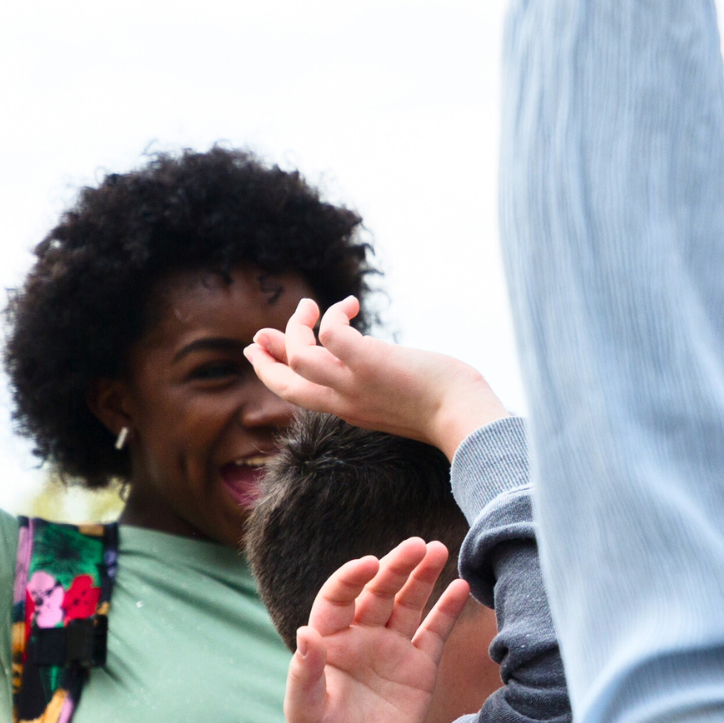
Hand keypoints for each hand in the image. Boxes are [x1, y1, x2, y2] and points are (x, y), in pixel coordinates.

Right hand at [246, 298, 509, 457]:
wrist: (465, 418)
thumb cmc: (447, 406)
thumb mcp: (398, 397)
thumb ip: (377, 382)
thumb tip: (373, 358)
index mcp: (350, 410)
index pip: (300, 397)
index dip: (277, 375)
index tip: (264, 355)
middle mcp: (344, 401)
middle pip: (284, 384)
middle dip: (266, 359)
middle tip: (258, 335)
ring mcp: (354, 383)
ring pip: (299, 357)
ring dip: (297, 327)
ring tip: (312, 305)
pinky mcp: (369, 363)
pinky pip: (331, 335)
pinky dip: (334, 316)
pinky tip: (352, 304)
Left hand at [285, 538, 471, 722]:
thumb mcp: (305, 713)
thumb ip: (304, 673)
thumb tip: (304, 632)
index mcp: (329, 643)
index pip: (339, 598)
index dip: (352, 578)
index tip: (369, 564)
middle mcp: (360, 639)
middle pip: (379, 592)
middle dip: (397, 566)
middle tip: (418, 545)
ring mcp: (391, 651)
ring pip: (408, 603)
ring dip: (422, 576)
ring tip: (438, 549)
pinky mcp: (419, 669)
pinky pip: (435, 631)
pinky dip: (448, 609)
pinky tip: (461, 586)